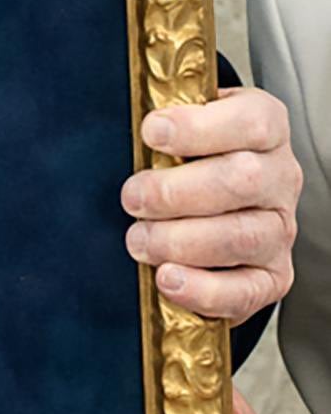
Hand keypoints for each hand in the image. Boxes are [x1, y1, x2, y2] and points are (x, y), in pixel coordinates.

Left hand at [122, 88, 301, 324]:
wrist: (208, 230)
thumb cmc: (190, 177)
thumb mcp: (184, 142)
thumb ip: (169, 136)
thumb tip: (139, 134)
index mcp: (266, 133)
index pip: (251, 122)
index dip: (199, 127)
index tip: (152, 132)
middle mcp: (280, 180)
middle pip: (242, 180)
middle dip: (176, 192)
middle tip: (132, 198)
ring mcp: (278, 232)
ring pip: (240, 236)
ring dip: (180, 240)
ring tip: (139, 241)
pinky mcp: (270, 280)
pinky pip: (242, 291)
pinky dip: (200, 289)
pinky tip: (166, 278)